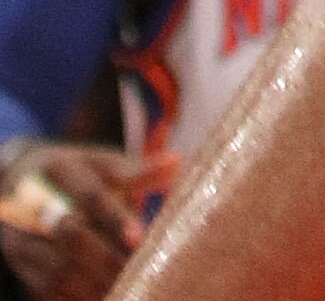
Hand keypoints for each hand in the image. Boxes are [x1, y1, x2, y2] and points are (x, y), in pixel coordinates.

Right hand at [0, 141, 143, 300]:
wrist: (21, 185)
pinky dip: (75, 297)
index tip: (139, 238)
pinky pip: (45, 291)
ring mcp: (22, 239)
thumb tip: (176, 163)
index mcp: (60, 169)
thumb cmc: (76, 174)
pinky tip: (105, 296)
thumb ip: (135, 170)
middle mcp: (35, 206)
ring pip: (56, 270)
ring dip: (92, 283)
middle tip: (138, 270)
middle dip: (106, 257)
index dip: (115, 218)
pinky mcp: (22, 267)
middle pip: (71, 236)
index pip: (90, 196)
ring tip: (126, 288)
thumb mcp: (101, 164)